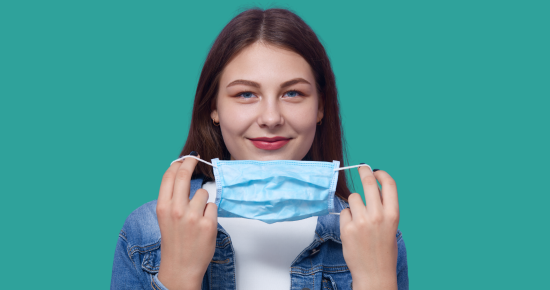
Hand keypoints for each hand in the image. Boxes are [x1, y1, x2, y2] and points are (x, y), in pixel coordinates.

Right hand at [156, 153, 217, 289]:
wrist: (180, 267)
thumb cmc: (174, 241)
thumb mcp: (165, 217)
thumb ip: (172, 197)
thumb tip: (180, 174)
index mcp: (163, 207)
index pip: (169, 176)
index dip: (178, 163)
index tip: (184, 158)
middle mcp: (176, 210)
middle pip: (184, 175)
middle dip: (191, 162)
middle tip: (196, 158)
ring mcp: (193, 217)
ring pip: (203, 193)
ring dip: (203, 201)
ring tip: (197, 216)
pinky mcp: (208, 224)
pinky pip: (213, 207)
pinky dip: (210, 213)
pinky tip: (204, 225)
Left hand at [340, 167, 398, 289]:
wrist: (374, 273)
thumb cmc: (383, 251)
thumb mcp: (391, 227)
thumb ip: (384, 208)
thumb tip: (374, 188)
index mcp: (393, 215)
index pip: (389, 184)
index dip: (381, 174)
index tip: (376, 171)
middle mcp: (378, 216)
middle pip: (368, 183)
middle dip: (364, 172)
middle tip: (361, 168)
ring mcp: (361, 222)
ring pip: (353, 198)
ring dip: (354, 204)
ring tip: (359, 219)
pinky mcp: (347, 228)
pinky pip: (345, 212)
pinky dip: (347, 218)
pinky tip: (352, 229)